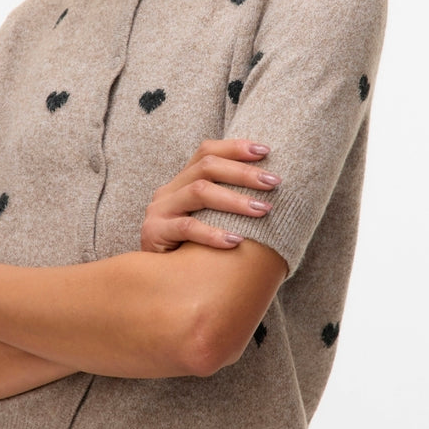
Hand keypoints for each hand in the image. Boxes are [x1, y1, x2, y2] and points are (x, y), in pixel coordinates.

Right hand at [141, 139, 280, 252]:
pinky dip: (214, 233)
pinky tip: (236, 240)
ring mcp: (160, 210)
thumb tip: (272, 189)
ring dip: (235, 200)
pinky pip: (187, 228)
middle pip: (207, 166)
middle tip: (274, 182)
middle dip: (244, 173)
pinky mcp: (154, 232)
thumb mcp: (208, 219)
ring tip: (263, 210)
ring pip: (199, 191)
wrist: (157, 281)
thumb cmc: (191, 248)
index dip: (235, 148)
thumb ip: (228, 203)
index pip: (207, 151)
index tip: (266, 150)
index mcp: (182, 181)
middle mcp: (169, 190)